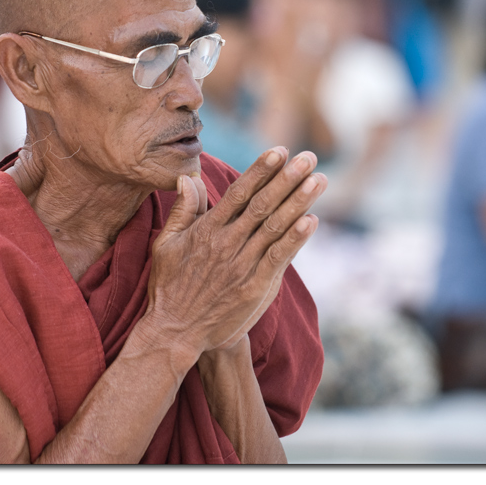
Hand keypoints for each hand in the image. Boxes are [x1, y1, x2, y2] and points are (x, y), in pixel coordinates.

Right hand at [145, 147, 326, 357]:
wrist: (175, 332)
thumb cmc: (169, 286)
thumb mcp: (166, 244)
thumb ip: (182, 210)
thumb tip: (189, 177)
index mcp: (206, 231)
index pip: (238, 194)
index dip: (260, 171)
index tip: (279, 152)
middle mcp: (226, 244)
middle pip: (262, 205)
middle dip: (287, 179)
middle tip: (309, 157)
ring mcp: (242, 266)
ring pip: (275, 227)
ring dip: (299, 202)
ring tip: (319, 179)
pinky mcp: (254, 287)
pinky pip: (279, 258)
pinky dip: (296, 239)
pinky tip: (312, 220)